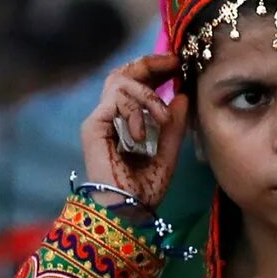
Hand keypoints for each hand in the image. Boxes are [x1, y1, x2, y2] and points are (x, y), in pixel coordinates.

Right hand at [77, 53, 187, 209]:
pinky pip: (116, 101)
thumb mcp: (168, 153)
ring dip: (148, 95)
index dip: (154, 69)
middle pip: (122, 73)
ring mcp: (98, 120)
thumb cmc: (144, 191)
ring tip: (162, 119)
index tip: (177, 64)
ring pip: (120, 81)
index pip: (134, 83)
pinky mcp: (93, 126)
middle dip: (149, 64)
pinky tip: (144, 134)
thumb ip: (174, 126)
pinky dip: (135, 111)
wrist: (126, 213)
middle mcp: (108, 117)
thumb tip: (183, 95)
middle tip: (173, 63)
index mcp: (124, 122)